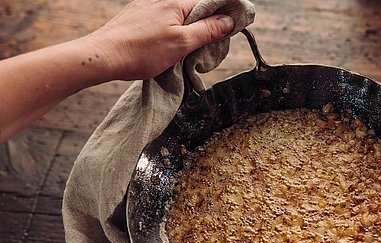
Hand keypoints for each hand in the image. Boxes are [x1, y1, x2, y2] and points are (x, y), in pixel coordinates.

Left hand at [86, 0, 233, 79]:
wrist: (104, 56)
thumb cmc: (141, 51)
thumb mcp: (182, 43)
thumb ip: (207, 31)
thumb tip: (229, 21)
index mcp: (175, 3)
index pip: (209, 3)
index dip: (223, 15)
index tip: (234, 27)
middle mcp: (160, 0)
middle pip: (194, 11)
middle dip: (205, 28)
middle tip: (210, 48)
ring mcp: (146, 8)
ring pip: (177, 19)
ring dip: (187, 34)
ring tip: (186, 53)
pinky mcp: (136, 19)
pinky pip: (162, 23)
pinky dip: (170, 35)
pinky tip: (166, 50)